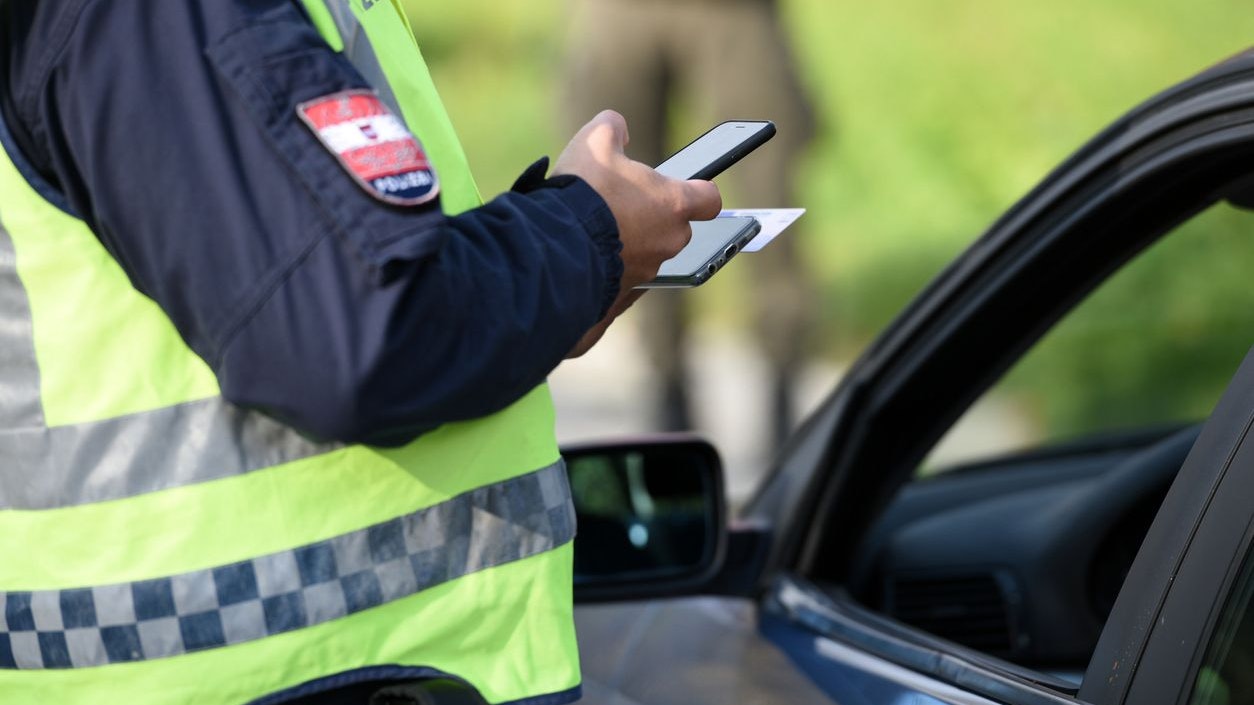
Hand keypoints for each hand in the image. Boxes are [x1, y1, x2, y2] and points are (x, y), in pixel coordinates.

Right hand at [554, 110, 721, 356]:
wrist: (552, 246)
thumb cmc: (583, 192)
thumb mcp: (594, 141)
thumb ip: (612, 127)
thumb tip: (617, 127)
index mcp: (673, 204)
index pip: (709, 198)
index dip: (700, 190)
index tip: (688, 186)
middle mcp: (668, 242)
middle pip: (676, 228)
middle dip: (654, 216)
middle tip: (623, 202)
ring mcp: (648, 271)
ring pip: (648, 253)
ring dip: (631, 242)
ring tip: (596, 228)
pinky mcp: (623, 295)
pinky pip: (623, 277)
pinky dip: (610, 267)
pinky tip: (586, 253)